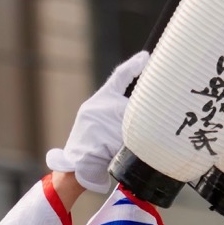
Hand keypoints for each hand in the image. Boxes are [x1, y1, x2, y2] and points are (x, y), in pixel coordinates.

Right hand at [46, 51, 149, 193]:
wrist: (75, 167)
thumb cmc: (90, 144)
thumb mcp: (97, 120)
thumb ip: (113, 110)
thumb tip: (141, 105)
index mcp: (98, 101)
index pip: (119, 77)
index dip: (133, 66)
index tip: (146, 57)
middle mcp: (100, 108)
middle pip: (132, 105)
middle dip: (142, 114)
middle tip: (148, 118)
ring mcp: (103, 124)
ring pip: (133, 123)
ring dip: (137, 135)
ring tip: (125, 145)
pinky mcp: (108, 140)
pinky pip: (130, 139)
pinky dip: (133, 146)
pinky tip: (124, 152)